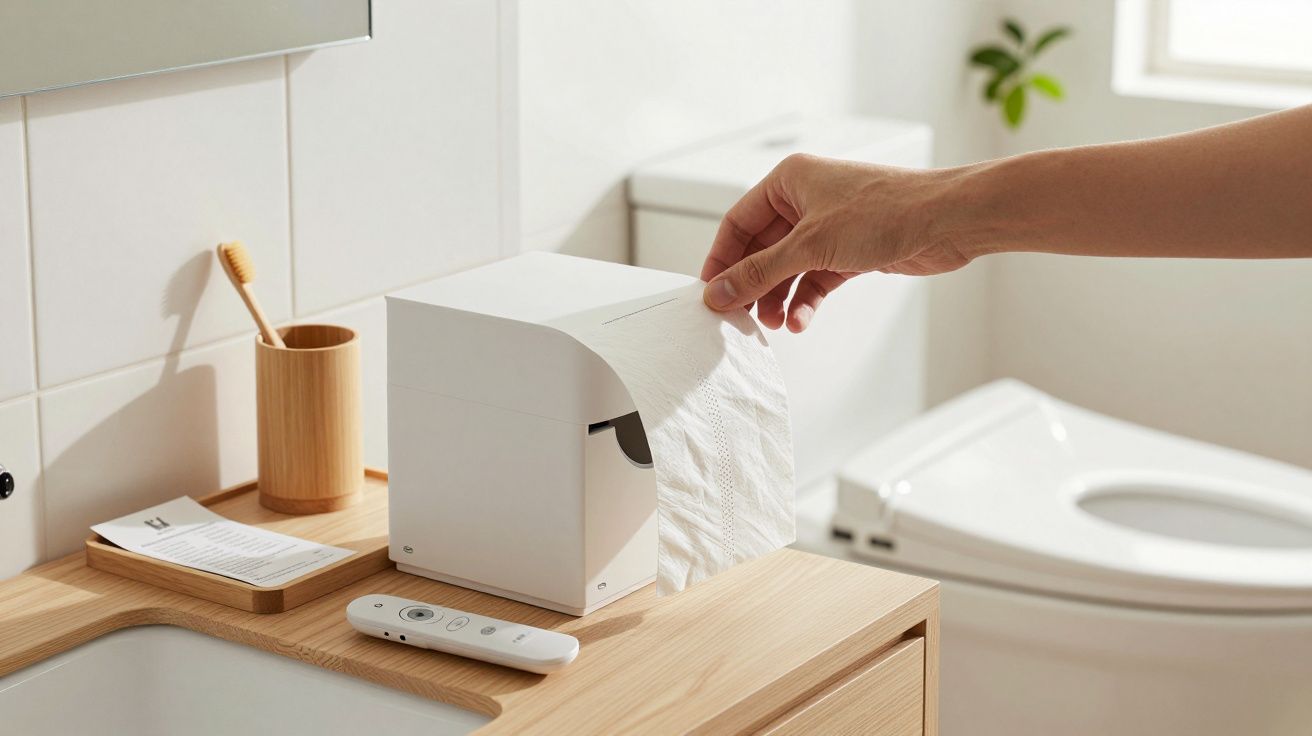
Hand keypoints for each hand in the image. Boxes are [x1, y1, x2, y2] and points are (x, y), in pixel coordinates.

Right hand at [700, 153, 974, 330]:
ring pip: (789, 268)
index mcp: (789, 180)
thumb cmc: (887, 211)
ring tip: (772, 324)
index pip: (738, 222)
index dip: (722, 259)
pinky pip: (816, 279)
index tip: (711, 292)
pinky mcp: (851, 250)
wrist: (947, 221)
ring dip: (778, 297)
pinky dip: (806, 300)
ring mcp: (830, 226)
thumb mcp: (810, 246)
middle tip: (738, 316)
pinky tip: (800, 320)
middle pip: (762, 248)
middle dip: (753, 284)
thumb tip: (720, 291)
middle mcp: (806, 199)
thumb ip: (760, 272)